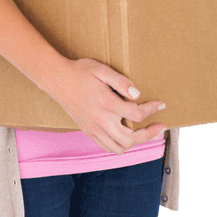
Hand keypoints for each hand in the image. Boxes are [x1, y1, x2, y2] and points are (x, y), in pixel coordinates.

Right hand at [45, 57, 166, 154]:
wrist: (56, 79)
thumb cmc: (79, 71)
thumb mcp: (101, 69)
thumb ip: (120, 81)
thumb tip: (137, 95)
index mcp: (106, 103)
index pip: (136, 114)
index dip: (152, 110)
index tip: (160, 105)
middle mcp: (100, 120)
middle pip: (131, 138)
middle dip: (148, 134)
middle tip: (158, 126)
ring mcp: (93, 128)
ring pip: (120, 147)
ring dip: (135, 142)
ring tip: (143, 132)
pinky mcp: (88, 131)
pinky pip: (107, 147)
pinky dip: (120, 146)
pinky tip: (126, 135)